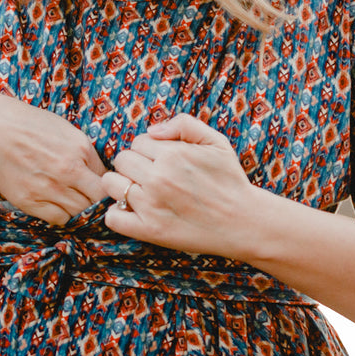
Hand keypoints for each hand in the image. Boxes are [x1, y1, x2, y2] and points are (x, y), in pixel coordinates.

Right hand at [0, 86, 106, 225]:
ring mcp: (50, 188)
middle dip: (101, 204)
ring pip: (81, 213)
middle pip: (100, 200)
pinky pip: (59, 219)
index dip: (108, 187)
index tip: (103, 191)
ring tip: (76, 207)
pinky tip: (59, 207)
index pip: (108, 179)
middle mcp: (70, 170)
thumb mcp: (63, 129)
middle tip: (95, 205)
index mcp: (81, 149)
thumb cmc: (26, 124)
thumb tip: (99, 173)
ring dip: (82, 212)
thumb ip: (83, 152)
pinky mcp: (30, 201)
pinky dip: (63, 217)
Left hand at [103, 113, 258, 256]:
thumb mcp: (216, 142)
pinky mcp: (148, 231)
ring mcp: (151, 205)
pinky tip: (134, 212)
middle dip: (134, 165)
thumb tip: (152, 130)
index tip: (162, 161)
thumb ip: (184, 124)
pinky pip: (112, 217)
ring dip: (122, 186)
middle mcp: (159, 178)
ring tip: (142, 192)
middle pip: (122, 160)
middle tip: (153, 177)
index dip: (148, 150)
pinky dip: (118, 214)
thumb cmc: (229, 180)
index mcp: (173, 154)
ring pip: (111, 184)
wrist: (243, 222)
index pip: (137, 141)